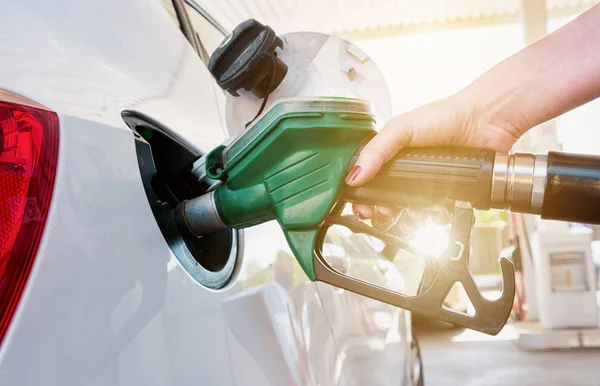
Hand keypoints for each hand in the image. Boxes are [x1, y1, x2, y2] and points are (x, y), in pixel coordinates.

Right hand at [347, 91, 525, 223]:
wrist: (486, 122)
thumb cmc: (446, 116)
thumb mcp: (401, 129)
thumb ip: (376, 151)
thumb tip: (353, 176)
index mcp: (390, 154)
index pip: (368, 180)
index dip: (362, 196)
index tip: (362, 207)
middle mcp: (406, 170)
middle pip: (386, 201)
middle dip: (383, 213)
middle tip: (383, 215)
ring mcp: (427, 183)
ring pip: (410, 211)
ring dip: (408, 219)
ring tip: (410, 217)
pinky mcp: (448, 193)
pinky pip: (436, 213)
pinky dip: (436, 217)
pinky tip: (436, 213)